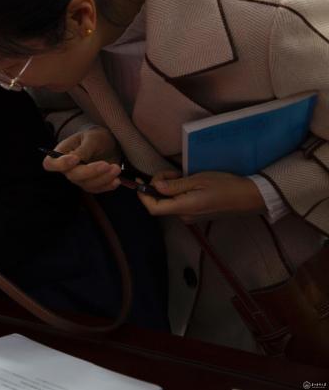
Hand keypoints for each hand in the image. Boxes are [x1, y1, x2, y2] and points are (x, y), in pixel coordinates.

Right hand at [43, 127, 123, 193]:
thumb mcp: (91, 138)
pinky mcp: (92, 184)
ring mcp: (80, 178)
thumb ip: (83, 149)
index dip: (60, 165)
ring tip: (116, 168)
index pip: (50, 164)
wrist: (109, 143)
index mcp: (62, 153)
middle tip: (106, 164)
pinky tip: (117, 180)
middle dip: (90, 172)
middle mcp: (68, 168)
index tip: (75, 159)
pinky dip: (107, 186)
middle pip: (72, 176)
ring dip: (103, 179)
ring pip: (87, 185)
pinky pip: (97, 189)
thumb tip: (75, 159)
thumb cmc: (96, 137)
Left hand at [139, 170, 265, 223]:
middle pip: (160, 203)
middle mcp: (185, 216)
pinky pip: (179, 204)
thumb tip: (155, 186)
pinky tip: (186, 182)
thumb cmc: (225, 185)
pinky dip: (176, 193)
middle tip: (172, 172)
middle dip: (158, 186)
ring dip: (168, 188)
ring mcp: (191, 217)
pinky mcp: (197, 214)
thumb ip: (175, 185)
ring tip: (180, 175)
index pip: (153, 208)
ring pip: (169, 203)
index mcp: (184, 208)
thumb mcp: (198, 180)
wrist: (250, 197)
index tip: (140, 180)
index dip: (142, 196)